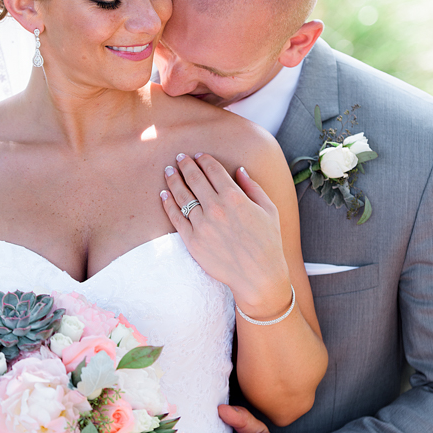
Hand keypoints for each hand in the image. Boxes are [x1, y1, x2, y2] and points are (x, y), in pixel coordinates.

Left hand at [160, 154, 289, 314]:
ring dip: (173, 180)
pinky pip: (175, 218)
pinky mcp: (192, 241)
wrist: (258, 276)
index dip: (204, 159)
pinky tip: (164, 194)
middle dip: (185, 165)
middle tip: (179, 157)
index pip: (213, 170)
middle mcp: (216, 208)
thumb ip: (253, 187)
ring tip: (168, 171)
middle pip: (194, 178)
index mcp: (235, 197)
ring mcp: (202, 225)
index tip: (198, 155)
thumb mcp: (269, 210)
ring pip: (182, 195)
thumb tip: (239, 170)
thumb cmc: (268, 242)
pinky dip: (168, 204)